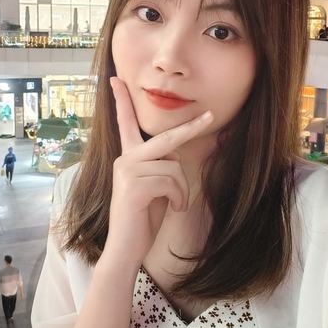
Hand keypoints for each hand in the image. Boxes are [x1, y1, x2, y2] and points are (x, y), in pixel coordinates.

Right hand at [103, 76, 213, 267]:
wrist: (126, 248)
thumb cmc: (143, 217)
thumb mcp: (154, 187)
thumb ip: (159, 167)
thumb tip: (174, 158)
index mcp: (128, 157)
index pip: (124, 123)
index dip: (122, 100)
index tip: (117, 79)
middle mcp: (125, 159)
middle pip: (166, 138)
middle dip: (191, 127)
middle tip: (211, 116)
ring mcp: (127, 170)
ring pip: (174, 167)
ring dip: (182, 189)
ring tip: (173, 203)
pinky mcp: (133, 185)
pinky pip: (171, 181)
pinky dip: (178, 197)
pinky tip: (170, 208)